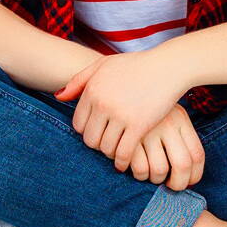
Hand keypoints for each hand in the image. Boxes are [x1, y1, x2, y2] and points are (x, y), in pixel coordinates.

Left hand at [55, 52, 187, 174]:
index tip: (98, 133)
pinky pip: (123, 152)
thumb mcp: (104, 65)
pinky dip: (122, 161)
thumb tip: (59, 97)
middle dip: (97, 144)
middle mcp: (102, 103)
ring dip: (110, 153)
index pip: (78, 124)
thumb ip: (79, 80)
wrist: (167, 66)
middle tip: (107, 145)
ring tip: (117, 151)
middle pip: (90, 139)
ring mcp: (120, 115)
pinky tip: (124, 162)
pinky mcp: (139, 125)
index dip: (87, 131)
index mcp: (92, 90)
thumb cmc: (136, 65)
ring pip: (105, 148)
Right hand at [128, 107, 205, 190]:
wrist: (117, 82)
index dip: (194, 176)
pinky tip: (129, 167)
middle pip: (183, 166)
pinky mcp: (129, 137)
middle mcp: (168, 123)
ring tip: (146, 174)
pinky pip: (139, 168)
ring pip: (159, 170)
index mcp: (180, 118)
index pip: (197, 155)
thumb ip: (177, 136)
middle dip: (177, 184)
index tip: (186, 183)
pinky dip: (137, 175)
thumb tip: (186, 175)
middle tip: (169, 187)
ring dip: (154, 179)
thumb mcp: (165, 112)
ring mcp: (149, 130)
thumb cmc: (143, 106)